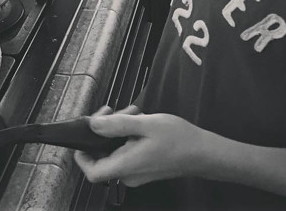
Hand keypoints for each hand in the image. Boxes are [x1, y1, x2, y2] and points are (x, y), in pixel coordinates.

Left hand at [74, 110, 203, 187]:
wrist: (203, 153)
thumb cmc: (178, 139)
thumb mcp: (146, 124)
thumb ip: (117, 124)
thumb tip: (93, 124)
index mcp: (127, 165)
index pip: (93, 172)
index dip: (82, 156)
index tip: (84, 135)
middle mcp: (129, 173)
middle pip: (102, 154)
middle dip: (105, 130)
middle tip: (116, 111)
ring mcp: (136, 171)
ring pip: (115, 149)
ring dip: (118, 128)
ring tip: (133, 113)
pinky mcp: (143, 166)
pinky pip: (126, 150)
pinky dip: (127, 134)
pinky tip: (139, 120)